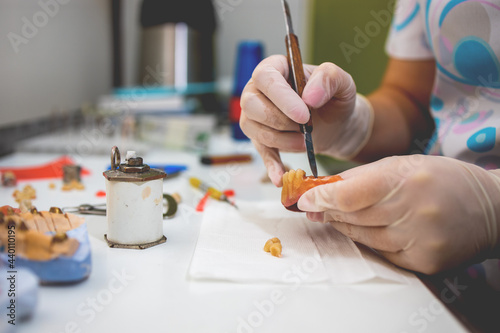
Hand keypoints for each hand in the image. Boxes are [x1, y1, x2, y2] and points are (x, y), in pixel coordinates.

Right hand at [240, 55, 372, 185]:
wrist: (338, 124)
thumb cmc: (335, 99)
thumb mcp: (342, 83)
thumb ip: (330, 78)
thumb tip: (310, 96)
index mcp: (276, 68)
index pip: (265, 78)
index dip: (281, 97)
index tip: (304, 115)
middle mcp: (259, 90)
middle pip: (251, 104)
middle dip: (279, 121)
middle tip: (305, 128)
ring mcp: (256, 116)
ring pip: (252, 128)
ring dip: (280, 140)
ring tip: (304, 142)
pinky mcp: (261, 139)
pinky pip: (259, 151)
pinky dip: (270, 165)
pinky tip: (280, 177)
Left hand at [297, 155, 499, 273]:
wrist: (491, 208)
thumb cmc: (440, 179)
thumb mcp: (402, 165)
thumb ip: (359, 179)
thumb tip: (320, 192)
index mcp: (408, 180)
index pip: (351, 195)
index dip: (322, 198)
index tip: (304, 199)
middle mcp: (415, 212)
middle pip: (354, 217)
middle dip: (328, 212)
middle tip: (312, 207)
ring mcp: (420, 241)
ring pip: (364, 237)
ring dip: (344, 226)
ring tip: (334, 216)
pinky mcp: (424, 262)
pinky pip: (381, 252)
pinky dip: (368, 240)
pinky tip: (365, 229)